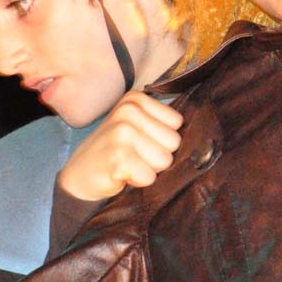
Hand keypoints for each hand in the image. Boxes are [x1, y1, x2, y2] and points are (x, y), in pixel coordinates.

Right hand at [58, 92, 183, 200]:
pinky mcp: (117, 157)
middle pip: (173, 142)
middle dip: (156, 156)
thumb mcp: (137, 128)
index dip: (162, 140)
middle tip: (134, 157)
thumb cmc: (115, 152)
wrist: (79, 176)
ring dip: (148, 169)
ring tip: (128, 165)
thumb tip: (203, 136)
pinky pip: (150, 176)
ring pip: (164, 160)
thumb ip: (162, 124)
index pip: (177, 123)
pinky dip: (138, 181)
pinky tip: (120, 175)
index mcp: (136, 99)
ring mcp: (122, 132)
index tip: (141, 142)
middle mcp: (128, 111)